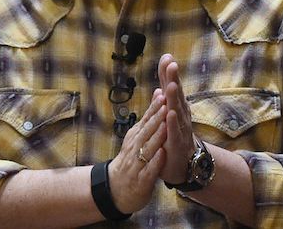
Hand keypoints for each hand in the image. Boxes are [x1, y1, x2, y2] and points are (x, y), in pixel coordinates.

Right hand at [107, 90, 166, 212]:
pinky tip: (162, 154)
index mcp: (135, 137)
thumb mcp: (137, 138)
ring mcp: (137, 163)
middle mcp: (134, 148)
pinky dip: (156, 161)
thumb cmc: (131, 160)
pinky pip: (149, 168)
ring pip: (147, 148)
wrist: (116, 188)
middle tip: (165, 103)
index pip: (145, 120)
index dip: (154, 108)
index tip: (162, 94)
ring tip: (166, 125)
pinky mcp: (142, 179)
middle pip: (146, 130)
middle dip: (156, 117)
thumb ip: (149, 119)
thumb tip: (158, 93)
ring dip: (156, 136)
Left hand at [157, 54, 195, 184]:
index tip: (166, 56)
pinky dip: (172, 121)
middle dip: (173, 79)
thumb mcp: (166, 114)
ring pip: (177, 110)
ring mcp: (180, 127)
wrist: (182, 162)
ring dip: (174, 97)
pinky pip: (174, 131)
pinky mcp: (177, 142)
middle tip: (172, 64)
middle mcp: (180, 113)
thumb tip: (161, 82)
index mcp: (175, 106)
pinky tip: (170, 113)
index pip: (170, 86)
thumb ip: (164, 97)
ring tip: (170, 85)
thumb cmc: (173, 134)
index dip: (168, 73)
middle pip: (176, 94)